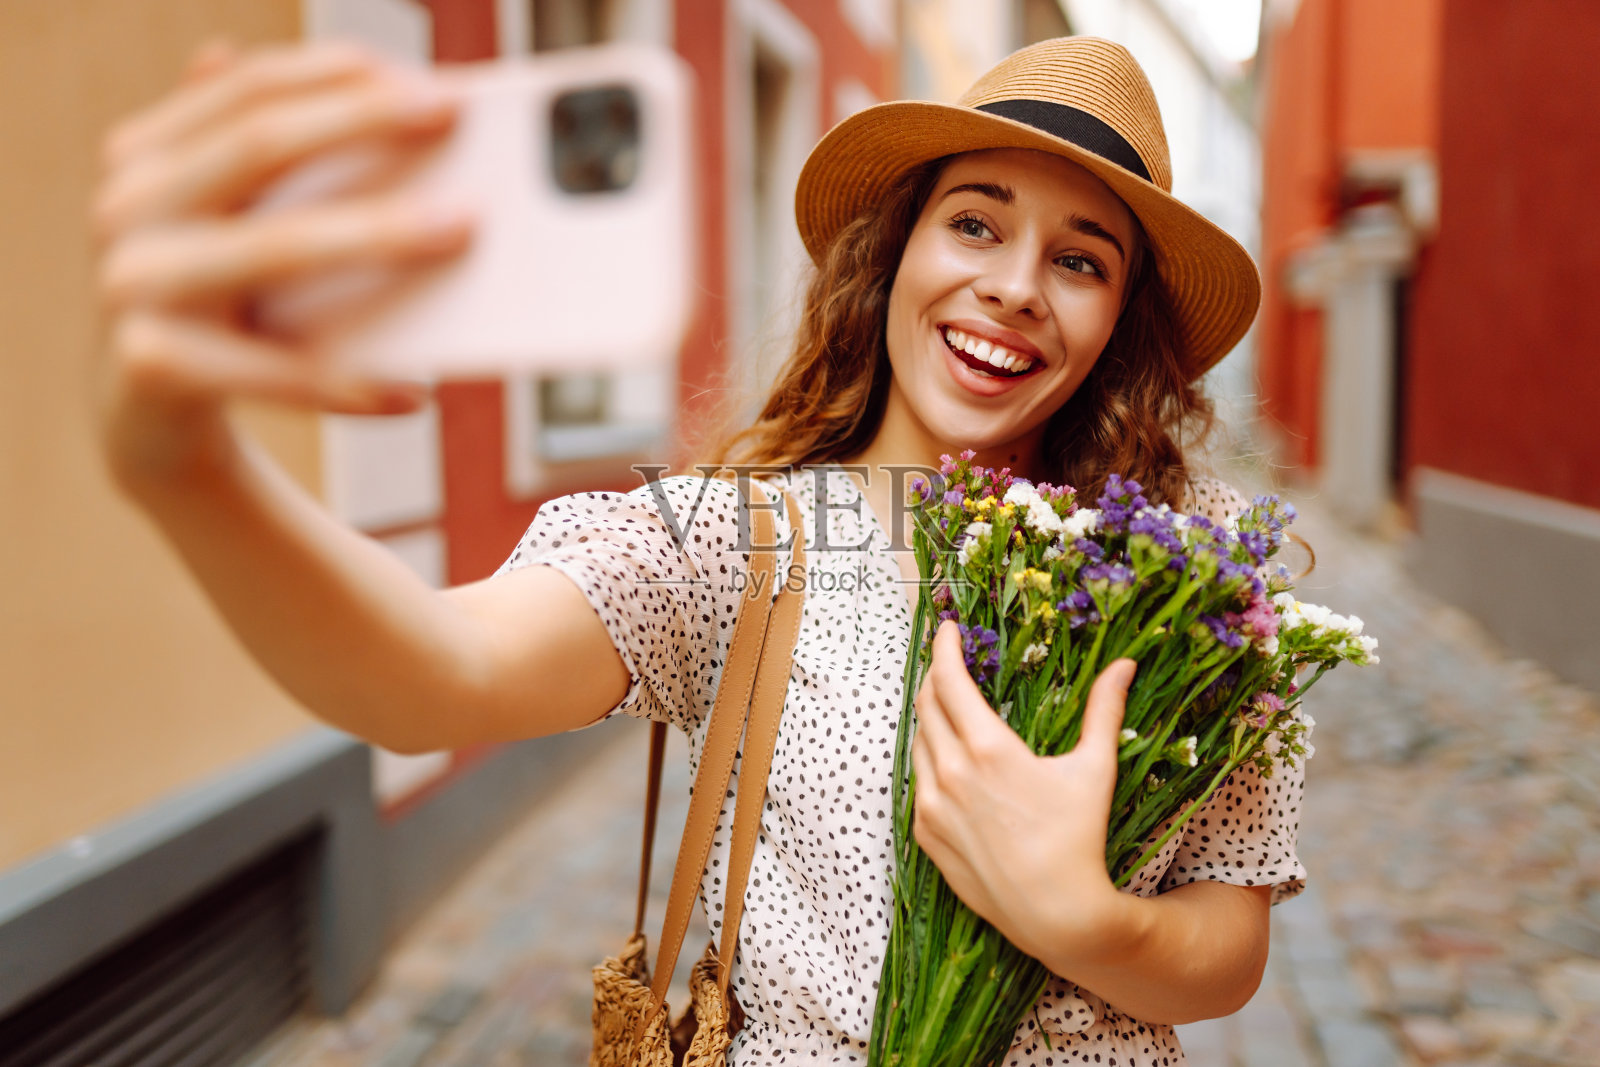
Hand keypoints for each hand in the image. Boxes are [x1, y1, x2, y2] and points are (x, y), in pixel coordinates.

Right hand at [92, 38, 475, 486]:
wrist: (151, 425)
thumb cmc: (221, 310)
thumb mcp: (235, 228)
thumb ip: (275, 157)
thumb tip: (376, 85)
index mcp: (147, 155)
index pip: (249, 91)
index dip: (336, 75)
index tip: (428, 78)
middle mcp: (127, 207)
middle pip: (259, 145)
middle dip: (362, 123)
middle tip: (452, 121)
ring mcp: (129, 286)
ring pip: (274, 248)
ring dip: (376, 235)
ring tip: (460, 231)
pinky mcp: (150, 367)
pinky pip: (275, 370)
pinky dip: (350, 383)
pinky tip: (415, 392)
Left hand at [910, 621, 1140, 969]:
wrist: (1057, 913)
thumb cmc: (1079, 839)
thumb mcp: (1095, 769)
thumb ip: (1104, 710)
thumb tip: (1125, 664)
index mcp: (987, 749)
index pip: (949, 680)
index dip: (944, 648)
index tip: (948, 629)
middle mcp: (950, 773)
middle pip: (927, 705)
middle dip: (936, 675)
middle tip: (950, 661)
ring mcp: (931, 806)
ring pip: (918, 744)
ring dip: (930, 717)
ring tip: (949, 705)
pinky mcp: (926, 834)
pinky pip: (918, 783)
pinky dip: (929, 761)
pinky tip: (947, 758)